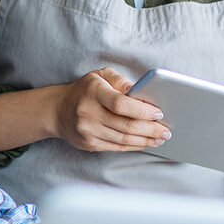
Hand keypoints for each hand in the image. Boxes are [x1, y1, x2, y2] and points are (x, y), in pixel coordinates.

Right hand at [49, 67, 168, 151]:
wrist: (57, 111)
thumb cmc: (84, 90)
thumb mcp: (100, 76)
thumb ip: (120, 80)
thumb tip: (140, 91)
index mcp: (94, 92)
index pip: (121, 104)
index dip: (142, 110)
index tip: (159, 113)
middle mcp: (89, 113)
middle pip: (126, 126)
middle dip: (151, 129)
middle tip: (166, 130)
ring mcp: (88, 131)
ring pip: (123, 139)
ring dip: (146, 140)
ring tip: (160, 138)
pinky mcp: (89, 144)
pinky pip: (117, 147)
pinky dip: (134, 146)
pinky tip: (145, 142)